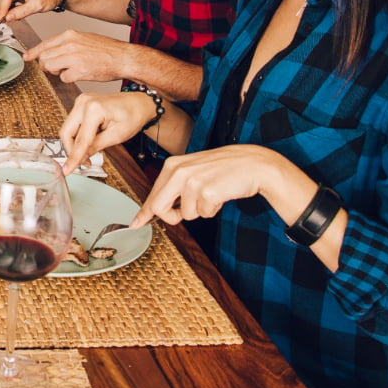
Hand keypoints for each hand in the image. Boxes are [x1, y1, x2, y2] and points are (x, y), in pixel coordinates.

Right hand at [0, 0, 60, 21]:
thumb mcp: (37, 6)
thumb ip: (21, 12)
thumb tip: (8, 17)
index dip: (2, 8)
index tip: (1, 18)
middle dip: (0, 8)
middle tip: (3, 20)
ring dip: (2, 7)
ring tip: (8, 17)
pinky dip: (6, 6)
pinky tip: (11, 12)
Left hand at [26, 30, 135, 82]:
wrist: (123, 57)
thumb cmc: (106, 50)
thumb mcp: (84, 39)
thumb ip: (67, 44)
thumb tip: (51, 53)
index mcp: (70, 35)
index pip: (44, 44)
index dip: (34, 52)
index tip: (27, 57)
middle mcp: (70, 45)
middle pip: (44, 57)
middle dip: (46, 65)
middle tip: (54, 68)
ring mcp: (74, 58)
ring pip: (50, 66)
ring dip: (55, 72)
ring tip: (68, 71)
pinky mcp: (79, 71)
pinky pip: (63, 78)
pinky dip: (68, 79)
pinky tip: (78, 75)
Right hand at [58, 91, 154, 174]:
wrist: (139, 103)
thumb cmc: (133, 116)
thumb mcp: (117, 136)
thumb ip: (96, 146)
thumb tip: (81, 157)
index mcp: (94, 109)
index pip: (80, 139)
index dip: (74, 157)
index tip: (67, 170)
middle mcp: (84, 102)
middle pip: (66, 132)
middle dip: (72, 150)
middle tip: (85, 162)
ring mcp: (81, 101)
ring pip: (68, 129)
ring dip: (76, 143)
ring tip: (91, 150)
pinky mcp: (81, 104)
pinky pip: (73, 124)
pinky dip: (79, 135)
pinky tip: (91, 139)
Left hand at [132, 145, 292, 228]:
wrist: (252, 164)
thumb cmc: (223, 169)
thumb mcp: (193, 172)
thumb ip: (174, 188)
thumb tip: (156, 210)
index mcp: (172, 166)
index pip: (153, 194)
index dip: (144, 212)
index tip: (135, 224)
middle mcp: (179, 171)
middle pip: (160, 207)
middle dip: (172, 217)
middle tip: (187, 211)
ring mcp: (192, 181)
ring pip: (186, 214)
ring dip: (201, 210)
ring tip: (212, 193)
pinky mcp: (207, 191)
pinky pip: (204, 214)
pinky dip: (213, 210)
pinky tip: (221, 195)